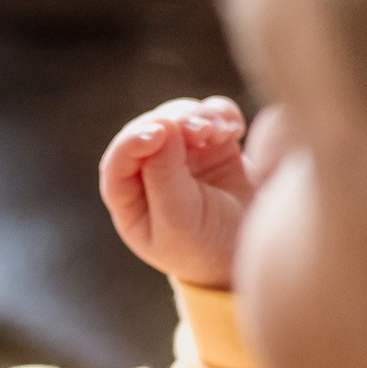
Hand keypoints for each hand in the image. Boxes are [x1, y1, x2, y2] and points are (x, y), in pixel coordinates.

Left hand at [99, 95, 284, 289]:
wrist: (248, 252)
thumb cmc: (204, 249)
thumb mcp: (180, 224)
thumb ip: (165, 179)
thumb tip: (162, 128)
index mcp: (129, 198)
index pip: (118, 161)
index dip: (133, 141)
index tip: (160, 132)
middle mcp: (150, 171)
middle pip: (150, 129)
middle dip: (174, 122)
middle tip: (202, 131)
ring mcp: (182, 155)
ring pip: (180, 115)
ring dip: (200, 116)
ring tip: (222, 133)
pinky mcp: (212, 145)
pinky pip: (211, 115)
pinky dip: (221, 114)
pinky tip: (233, 131)